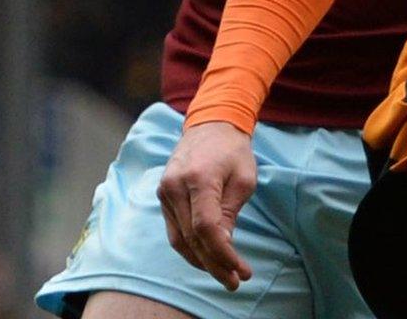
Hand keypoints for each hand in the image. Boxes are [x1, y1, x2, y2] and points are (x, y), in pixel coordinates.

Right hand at [159, 121, 257, 289]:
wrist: (210, 124)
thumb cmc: (233, 150)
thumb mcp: (243, 179)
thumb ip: (230, 213)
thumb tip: (222, 246)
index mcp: (198, 178)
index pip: (205, 227)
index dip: (222, 253)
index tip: (240, 269)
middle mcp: (174, 186)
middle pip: (191, 237)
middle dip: (214, 264)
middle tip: (235, 281)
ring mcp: (165, 192)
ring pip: (179, 239)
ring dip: (201, 261)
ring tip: (224, 275)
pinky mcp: (163, 196)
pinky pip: (174, 230)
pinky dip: (190, 248)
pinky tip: (206, 259)